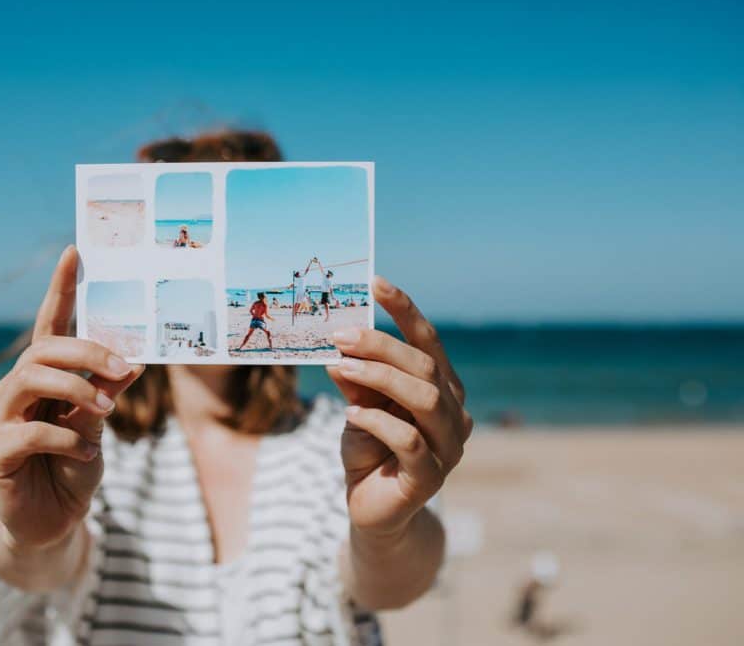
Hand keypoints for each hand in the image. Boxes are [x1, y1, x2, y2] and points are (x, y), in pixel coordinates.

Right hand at [0, 246, 143, 549]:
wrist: (51, 524)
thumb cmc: (71, 468)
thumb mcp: (97, 428)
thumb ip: (106, 396)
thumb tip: (133, 362)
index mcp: (43, 377)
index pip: (49, 324)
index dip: (60, 288)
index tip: (75, 253)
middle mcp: (15, 390)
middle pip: (43, 349)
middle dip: (86, 352)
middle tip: (122, 369)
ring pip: (29, 379)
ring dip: (74, 389)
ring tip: (103, 409)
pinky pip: (28, 432)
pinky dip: (65, 438)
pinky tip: (84, 452)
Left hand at [329, 276, 471, 536]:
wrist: (372, 510)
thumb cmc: (368, 450)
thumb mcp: (357, 406)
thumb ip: (356, 379)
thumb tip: (340, 347)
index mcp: (441, 387)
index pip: (428, 341)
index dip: (404, 310)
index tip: (376, 283)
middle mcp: (453, 412)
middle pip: (424, 365)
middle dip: (380, 345)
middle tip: (340, 335)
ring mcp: (448, 446)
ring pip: (423, 397)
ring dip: (379, 377)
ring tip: (340, 368)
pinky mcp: (431, 477)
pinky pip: (408, 440)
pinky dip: (377, 421)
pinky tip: (351, 414)